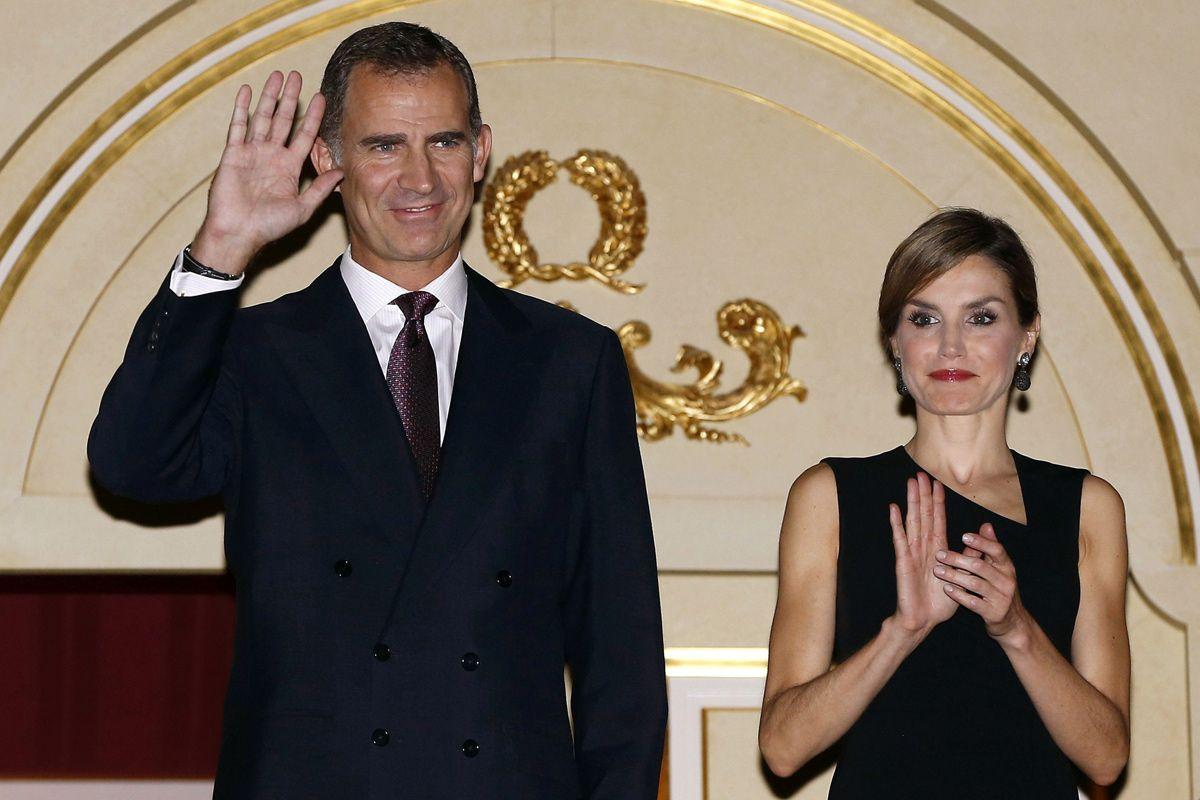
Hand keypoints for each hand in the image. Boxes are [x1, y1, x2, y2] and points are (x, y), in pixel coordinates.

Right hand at [191, 71, 343, 273]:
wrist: (238, 233)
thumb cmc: (269, 226)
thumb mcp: (302, 208)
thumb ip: (320, 189)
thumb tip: (341, 172)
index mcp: (289, 168)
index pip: (305, 136)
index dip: (313, 117)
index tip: (321, 97)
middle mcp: (272, 156)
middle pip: (283, 120)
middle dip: (290, 98)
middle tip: (297, 76)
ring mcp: (252, 153)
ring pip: (262, 118)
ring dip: (269, 97)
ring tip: (277, 76)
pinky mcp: (233, 154)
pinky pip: (238, 127)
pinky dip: (242, 109)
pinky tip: (247, 91)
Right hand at [889, 472, 959, 635]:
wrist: (923, 620)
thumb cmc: (940, 601)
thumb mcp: (961, 576)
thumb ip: (969, 557)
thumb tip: (980, 540)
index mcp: (937, 549)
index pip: (938, 519)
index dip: (938, 501)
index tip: (937, 482)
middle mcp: (924, 546)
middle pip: (924, 514)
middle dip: (924, 494)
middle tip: (921, 473)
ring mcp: (912, 552)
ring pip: (913, 521)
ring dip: (912, 501)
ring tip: (910, 483)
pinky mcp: (903, 561)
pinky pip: (899, 538)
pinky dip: (896, 523)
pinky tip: (893, 508)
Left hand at [934, 524, 1029, 642]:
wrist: (1012, 622)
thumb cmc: (999, 589)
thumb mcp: (999, 569)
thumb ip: (990, 548)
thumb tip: (986, 525)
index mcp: (1008, 567)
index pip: (997, 550)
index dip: (981, 542)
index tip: (963, 536)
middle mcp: (1007, 581)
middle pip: (981, 566)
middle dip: (958, 559)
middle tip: (939, 554)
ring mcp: (1002, 598)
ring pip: (975, 583)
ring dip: (954, 576)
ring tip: (938, 570)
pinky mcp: (994, 613)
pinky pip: (973, 602)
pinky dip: (959, 595)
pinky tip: (947, 589)